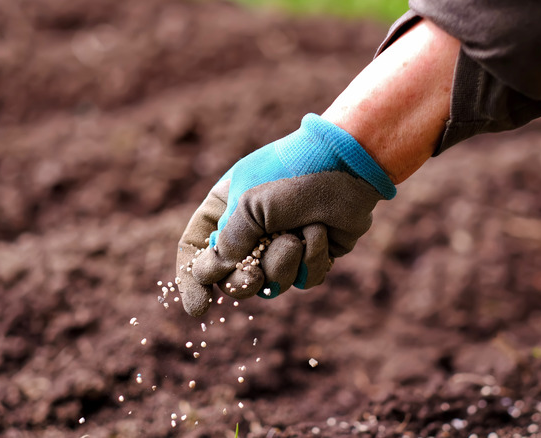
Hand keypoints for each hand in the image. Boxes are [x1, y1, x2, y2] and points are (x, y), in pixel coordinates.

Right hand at [175, 114, 395, 315]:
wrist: (348, 165)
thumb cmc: (293, 174)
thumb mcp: (249, 204)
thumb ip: (228, 242)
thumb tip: (211, 274)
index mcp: (225, 209)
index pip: (196, 250)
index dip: (193, 281)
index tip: (200, 308)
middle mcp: (251, 230)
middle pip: (232, 279)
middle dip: (244, 282)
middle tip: (253, 277)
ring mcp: (282, 245)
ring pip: (271, 284)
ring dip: (283, 263)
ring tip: (297, 235)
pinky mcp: (312, 256)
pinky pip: (304, 280)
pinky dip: (312, 259)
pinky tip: (320, 232)